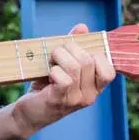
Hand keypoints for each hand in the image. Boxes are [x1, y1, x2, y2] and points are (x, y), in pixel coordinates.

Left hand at [9, 23, 114, 138]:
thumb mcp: (63, 64)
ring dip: (59, 56)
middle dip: (69, 48)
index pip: (109, 69)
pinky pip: (65, 79)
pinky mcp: (60, 100)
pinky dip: (54, 70)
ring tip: (51, 61)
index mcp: (95, 87)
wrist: (29, 112)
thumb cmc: (47, 86)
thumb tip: (82, 27)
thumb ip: (75, 46)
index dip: (94, 54)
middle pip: (89, 60)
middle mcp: (91, 95)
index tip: (76, 52)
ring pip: (76, 66)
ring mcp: (77, 100)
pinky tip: (48, 75)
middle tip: (56, 54)